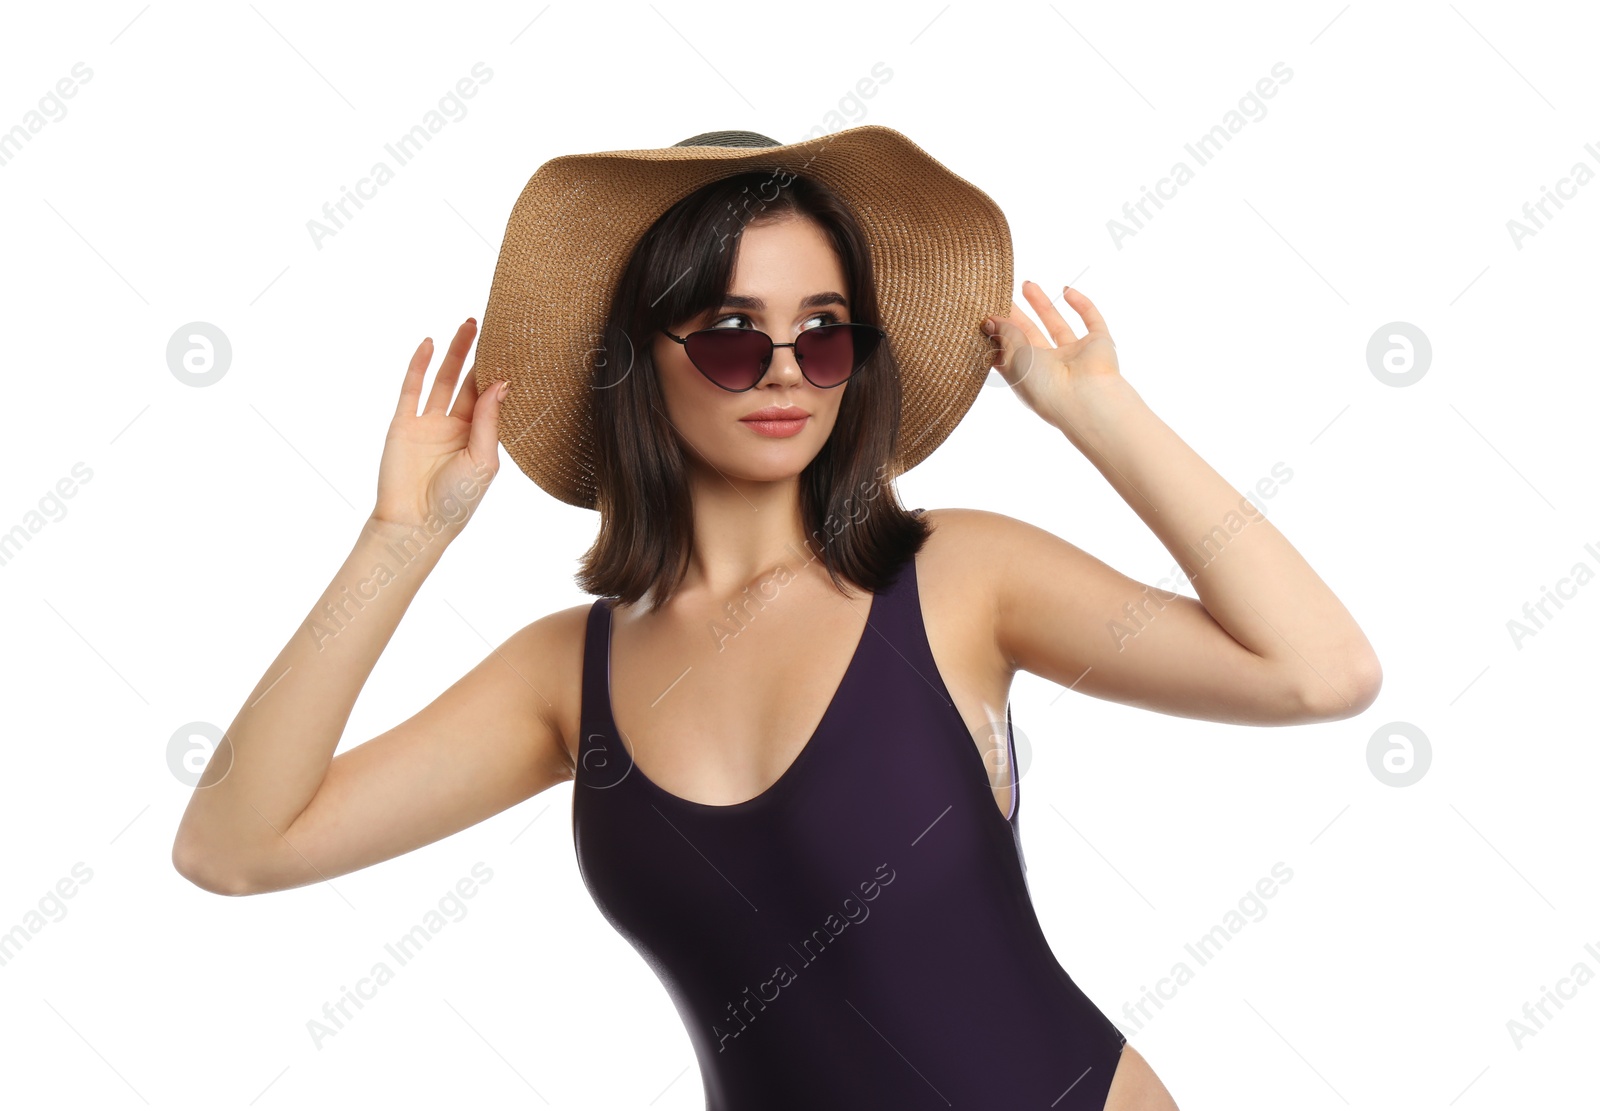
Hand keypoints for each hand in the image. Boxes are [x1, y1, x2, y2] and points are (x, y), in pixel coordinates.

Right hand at [371, 318, 506, 534]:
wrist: (415, 524)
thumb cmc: (457, 502)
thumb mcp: (482, 460)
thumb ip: (489, 421)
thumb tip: (500, 383)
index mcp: (479, 438)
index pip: (491, 398)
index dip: (499, 373)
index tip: (514, 348)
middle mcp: (455, 427)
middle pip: (470, 382)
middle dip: (480, 355)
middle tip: (493, 326)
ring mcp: (428, 424)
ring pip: (444, 379)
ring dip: (454, 353)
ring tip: (468, 325)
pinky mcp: (403, 424)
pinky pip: (412, 389)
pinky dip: (420, 365)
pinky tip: (430, 344)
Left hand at [984, 282, 1120, 427]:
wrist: (1083, 397)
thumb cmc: (1042, 385)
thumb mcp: (1014, 357)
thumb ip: (1004, 334)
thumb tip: (990, 320)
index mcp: (1028, 376)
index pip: (1011, 352)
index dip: (1000, 334)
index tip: (987, 314)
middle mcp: (1052, 367)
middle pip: (1031, 336)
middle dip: (1018, 315)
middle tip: (1003, 293)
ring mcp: (1076, 356)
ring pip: (1058, 326)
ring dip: (1043, 305)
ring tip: (1027, 284)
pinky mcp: (1099, 345)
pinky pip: (1092, 320)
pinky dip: (1082, 305)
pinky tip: (1066, 289)